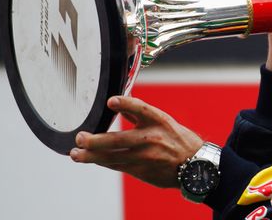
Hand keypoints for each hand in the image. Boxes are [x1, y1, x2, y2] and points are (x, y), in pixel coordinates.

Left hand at [70, 96, 203, 188]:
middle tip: (80, 138)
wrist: (195, 166)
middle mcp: (152, 138)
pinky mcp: (141, 170)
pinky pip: (117, 165)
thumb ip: (141, 115)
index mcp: (160, 121)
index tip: (111, 101)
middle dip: (95, 140)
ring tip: (76, 154)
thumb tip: (118, 104)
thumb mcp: (165, 122)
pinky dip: (102, 162)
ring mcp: (146, 156)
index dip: (126, 104)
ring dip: (91, 156)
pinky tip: (91, 159)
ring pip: (112, 156)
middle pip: (118, 139)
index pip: (141, 109)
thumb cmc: (178, 141)